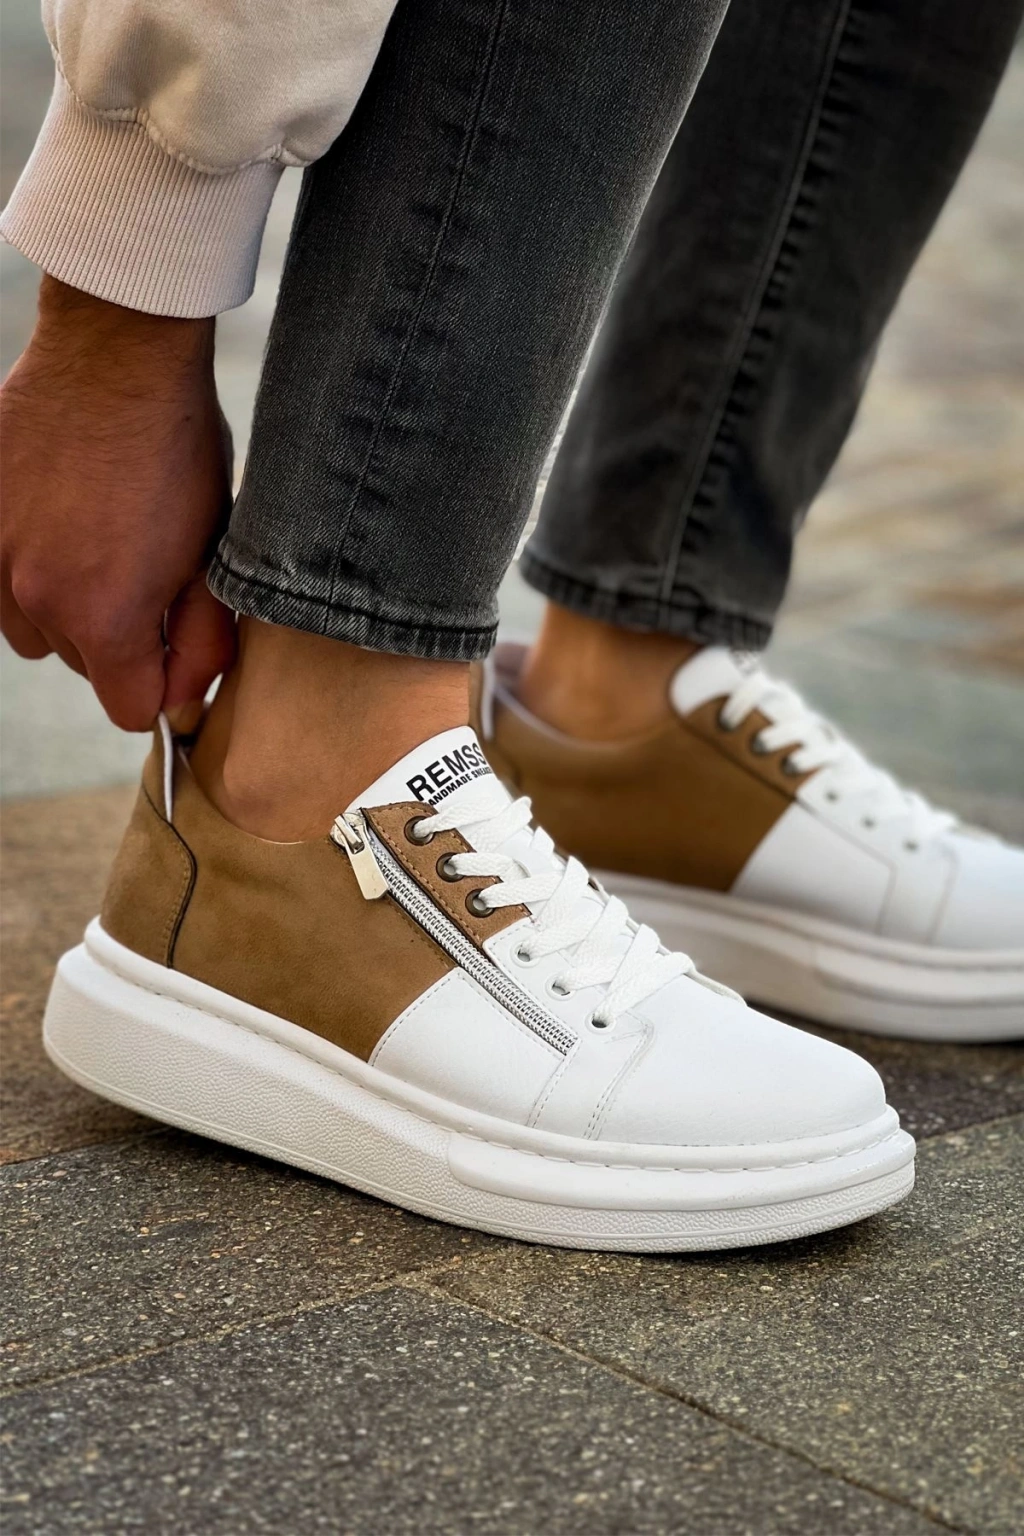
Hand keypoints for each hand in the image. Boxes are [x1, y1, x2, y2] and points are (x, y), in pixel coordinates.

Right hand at [1, 276, 235, 729]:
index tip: (175, 643)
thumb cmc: (178, 452)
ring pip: (31, 628)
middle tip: (147, 571)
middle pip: (81, 666)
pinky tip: (59, 520)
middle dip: (117, 638)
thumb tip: (184, 697)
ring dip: (65, 606)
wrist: (117, 355)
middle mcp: (36, 598)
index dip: (162, 684)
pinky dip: (24, 565)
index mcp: (106, 616)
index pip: (129, 708)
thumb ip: (204, 640)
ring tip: (99, 544)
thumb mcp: (214, 553)